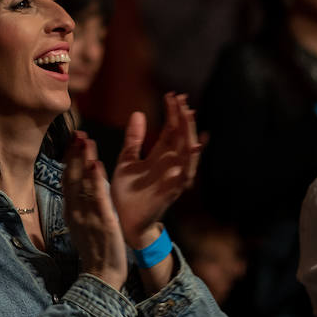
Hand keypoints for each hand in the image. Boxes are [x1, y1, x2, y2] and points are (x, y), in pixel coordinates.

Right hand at [64, 132, 128, 288]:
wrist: (100, 277)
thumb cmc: (95, 251)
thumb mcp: (83, 225)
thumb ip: (81, 206)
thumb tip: (80, 188)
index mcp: (71, 211)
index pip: (68, 180)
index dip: (70, 160)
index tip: (73, 141)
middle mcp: (76, 211)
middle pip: (72, 178)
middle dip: (75, 155)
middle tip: (78, 134)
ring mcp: (88, 216)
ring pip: (83, 184)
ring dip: (84, 160)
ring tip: (86, 141)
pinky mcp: (102, 222)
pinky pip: (98, 198)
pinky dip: (96, 181)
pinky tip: (97, 165)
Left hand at [111, 94, 202, 249]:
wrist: (124, 221)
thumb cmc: (127, 193)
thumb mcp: (127, 161)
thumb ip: (134, 139)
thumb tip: (139, 113)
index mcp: (160, 156)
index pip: (170, 130)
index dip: (172, 113)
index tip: (171, 95)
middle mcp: (170, 165)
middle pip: (181, 137)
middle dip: (183, 118)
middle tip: (182, 99)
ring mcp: (173, 177)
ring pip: (187, 152)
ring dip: (189, 133)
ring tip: (188, 115)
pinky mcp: (172, 191)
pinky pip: (184, 175)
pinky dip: (189, 161)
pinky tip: (192, 147)